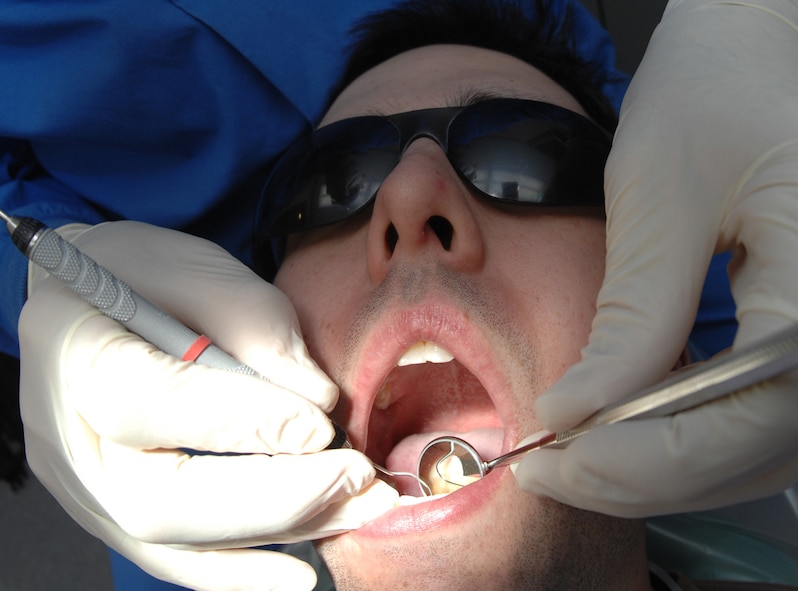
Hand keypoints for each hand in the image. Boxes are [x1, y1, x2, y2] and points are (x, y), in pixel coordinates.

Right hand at [19, 221, 396, 589]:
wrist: (89, 303)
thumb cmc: (140, 274)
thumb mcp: (198, 268)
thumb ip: (255, 327)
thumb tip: (317, 400)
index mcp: (74, 350)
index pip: (147, 405)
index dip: (240, 422)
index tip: (320, 428)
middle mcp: (70, 435)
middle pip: (162, 500)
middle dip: (274, 497)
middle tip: (355, 479)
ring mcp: (88, 487)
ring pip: (180, 539)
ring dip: (280, 529)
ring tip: (357, 507)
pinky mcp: (115, 512)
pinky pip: (175, 558)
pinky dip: (240, 571)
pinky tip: (299, 572)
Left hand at [513, 0, 797, 516]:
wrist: (764, 43)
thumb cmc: (720, 87)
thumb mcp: (663, 196)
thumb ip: (634, 315)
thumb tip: (577, 412)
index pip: (740, 419)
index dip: (637, 460)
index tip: (550, 460)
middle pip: (752, 450)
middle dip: (640, 475)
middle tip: (551, 470)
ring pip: (760, 447)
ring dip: (663, 467)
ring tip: (577, 457)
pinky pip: (761, 414)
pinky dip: (690, 436)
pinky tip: (629, 426)